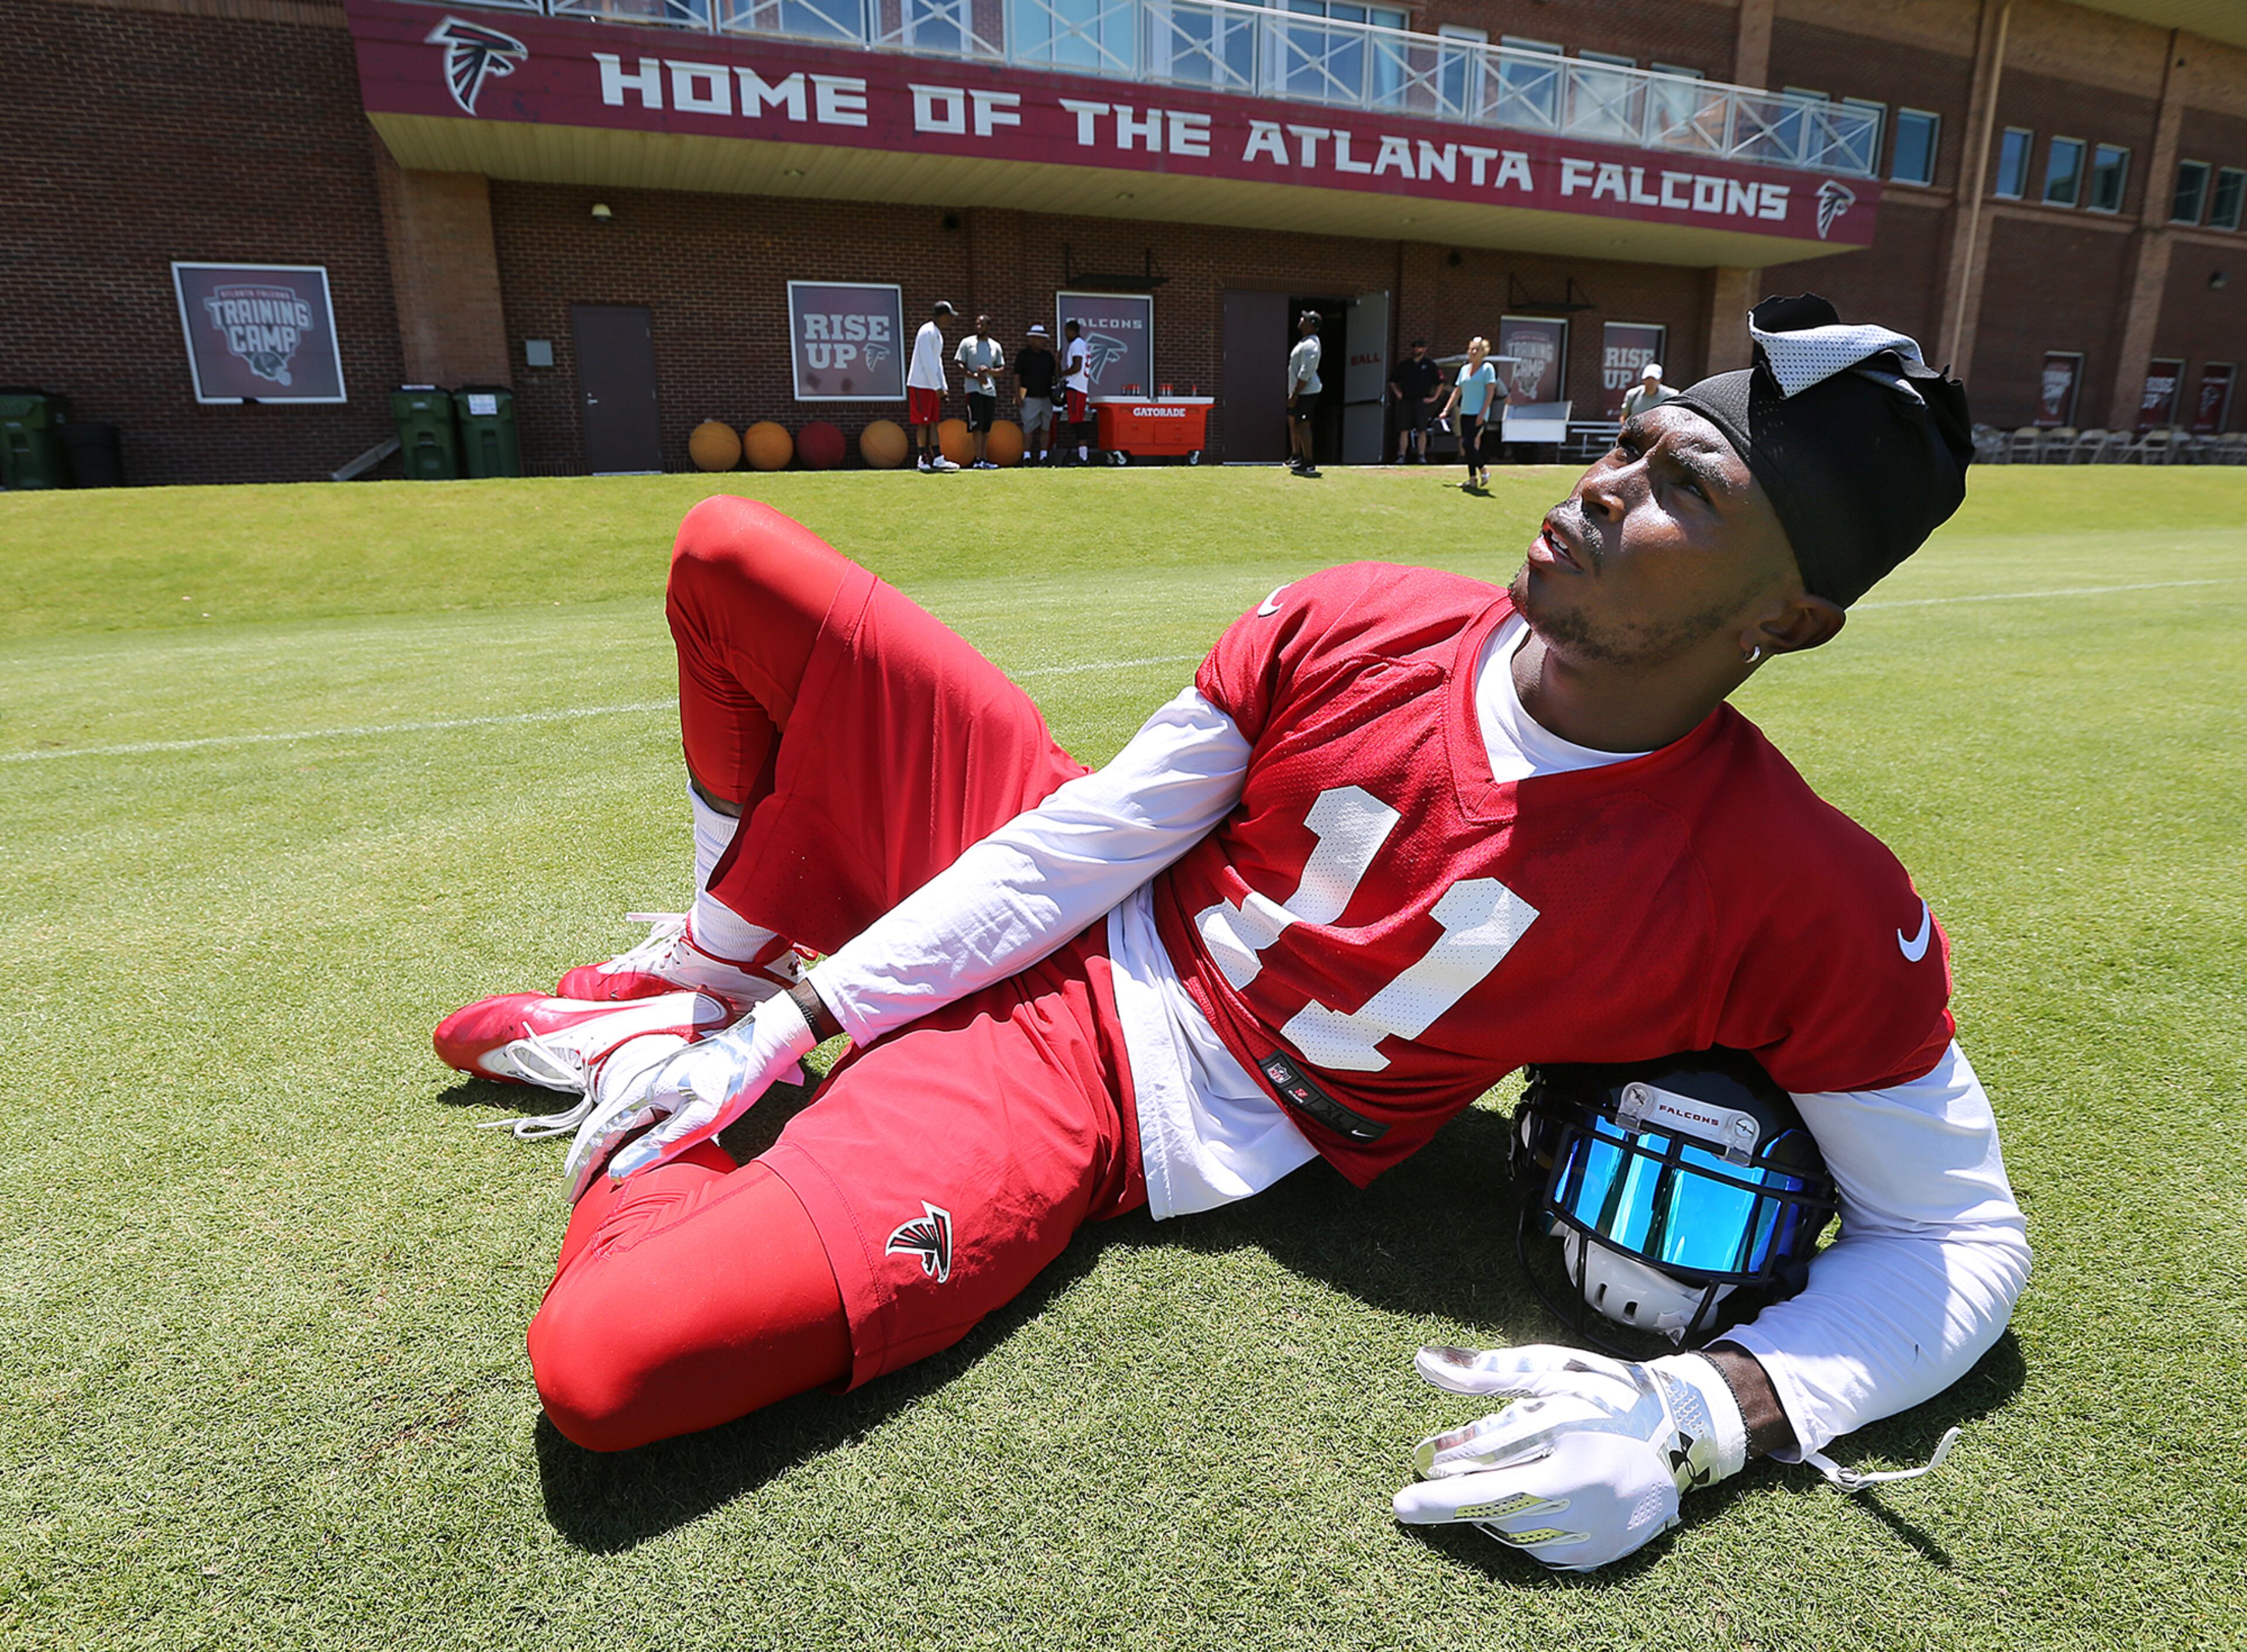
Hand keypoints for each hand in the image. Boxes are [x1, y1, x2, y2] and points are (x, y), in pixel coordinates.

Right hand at [562, 991, 817, 1197]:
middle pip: (597, 1126)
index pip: (598, 1135)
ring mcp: (649, 1080)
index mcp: (641, 1092)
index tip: (568, 1195)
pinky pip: (627, 1113)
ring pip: (610, 1118)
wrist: (759, 1043)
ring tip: (588, 1178)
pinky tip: (621, 1149)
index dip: (581, 1167)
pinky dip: (614, 1135)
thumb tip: (617, 1172)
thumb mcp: (701, 1121)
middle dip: (582, 1160)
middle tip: (570, 1193)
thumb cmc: (734, 1081)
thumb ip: (659, 1145)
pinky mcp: (662, 1082)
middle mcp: (637, 1083)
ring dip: (596, 1147)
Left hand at [1392, 1344, 1745, 1571]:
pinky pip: (1541, 1550)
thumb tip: (1425, 1361)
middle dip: (1448, 1504)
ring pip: (1516, 1532)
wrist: (1682, 1434)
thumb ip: (1485, 1372)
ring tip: (1459, 1495)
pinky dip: (1516, 1531)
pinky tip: (1506, 1510)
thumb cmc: (1605, 1394)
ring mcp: (1596, 1527)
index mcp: (1572, 1437)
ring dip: (1481, 1516)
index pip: (1493, 1458)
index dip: (1448, 1462)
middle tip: (1408, 1503)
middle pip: (1498, 1504)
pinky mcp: (1600, 1552)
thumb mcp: (1548, 1371)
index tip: (1416, 1461)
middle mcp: (1585, 1489)